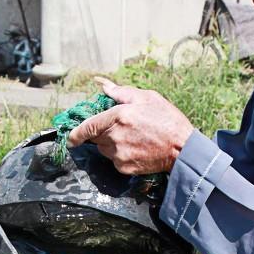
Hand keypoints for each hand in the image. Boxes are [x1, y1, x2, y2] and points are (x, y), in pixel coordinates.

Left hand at [67, 77, 194, 174]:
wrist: (183, 148)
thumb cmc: (167, 120)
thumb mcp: (147, 98)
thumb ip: (121, 93)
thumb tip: (103, 86)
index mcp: (118, 116)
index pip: (88, 127)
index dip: (76, 133)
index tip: (70, 136)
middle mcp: (115, 137)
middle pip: (95, 138)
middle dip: (101, 133)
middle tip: (121, 129)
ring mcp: (119, 154)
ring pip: (104, 150)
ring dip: (111, 144)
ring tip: (132, 138)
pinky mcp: (124, 167)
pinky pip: (115, 160)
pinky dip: (120, 155)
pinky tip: (136, 149)